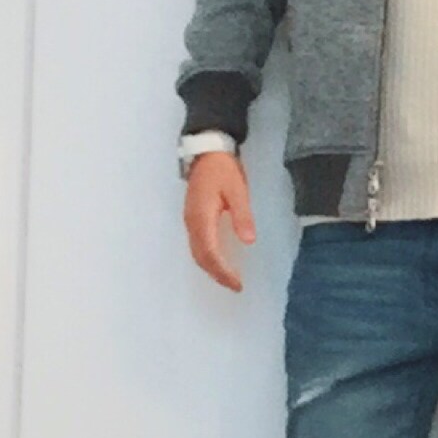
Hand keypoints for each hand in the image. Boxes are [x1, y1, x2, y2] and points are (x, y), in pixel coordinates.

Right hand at [183, 151, 255, 291]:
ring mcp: (189, 219)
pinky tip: (219, 259)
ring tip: (228, 277)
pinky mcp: (192, 216)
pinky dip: (207, 256)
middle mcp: (192, 222)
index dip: (222, 271)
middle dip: (216, 274)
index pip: (210, 252)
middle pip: (200, 256)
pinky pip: (196, 243)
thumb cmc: (223, 169)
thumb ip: (242, 216)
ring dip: (211, 267)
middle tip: (235, 285)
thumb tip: (248, 241)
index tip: (237, 283)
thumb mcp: (237, 190)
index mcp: (202, 217)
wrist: (207, 151)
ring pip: (196, 251)